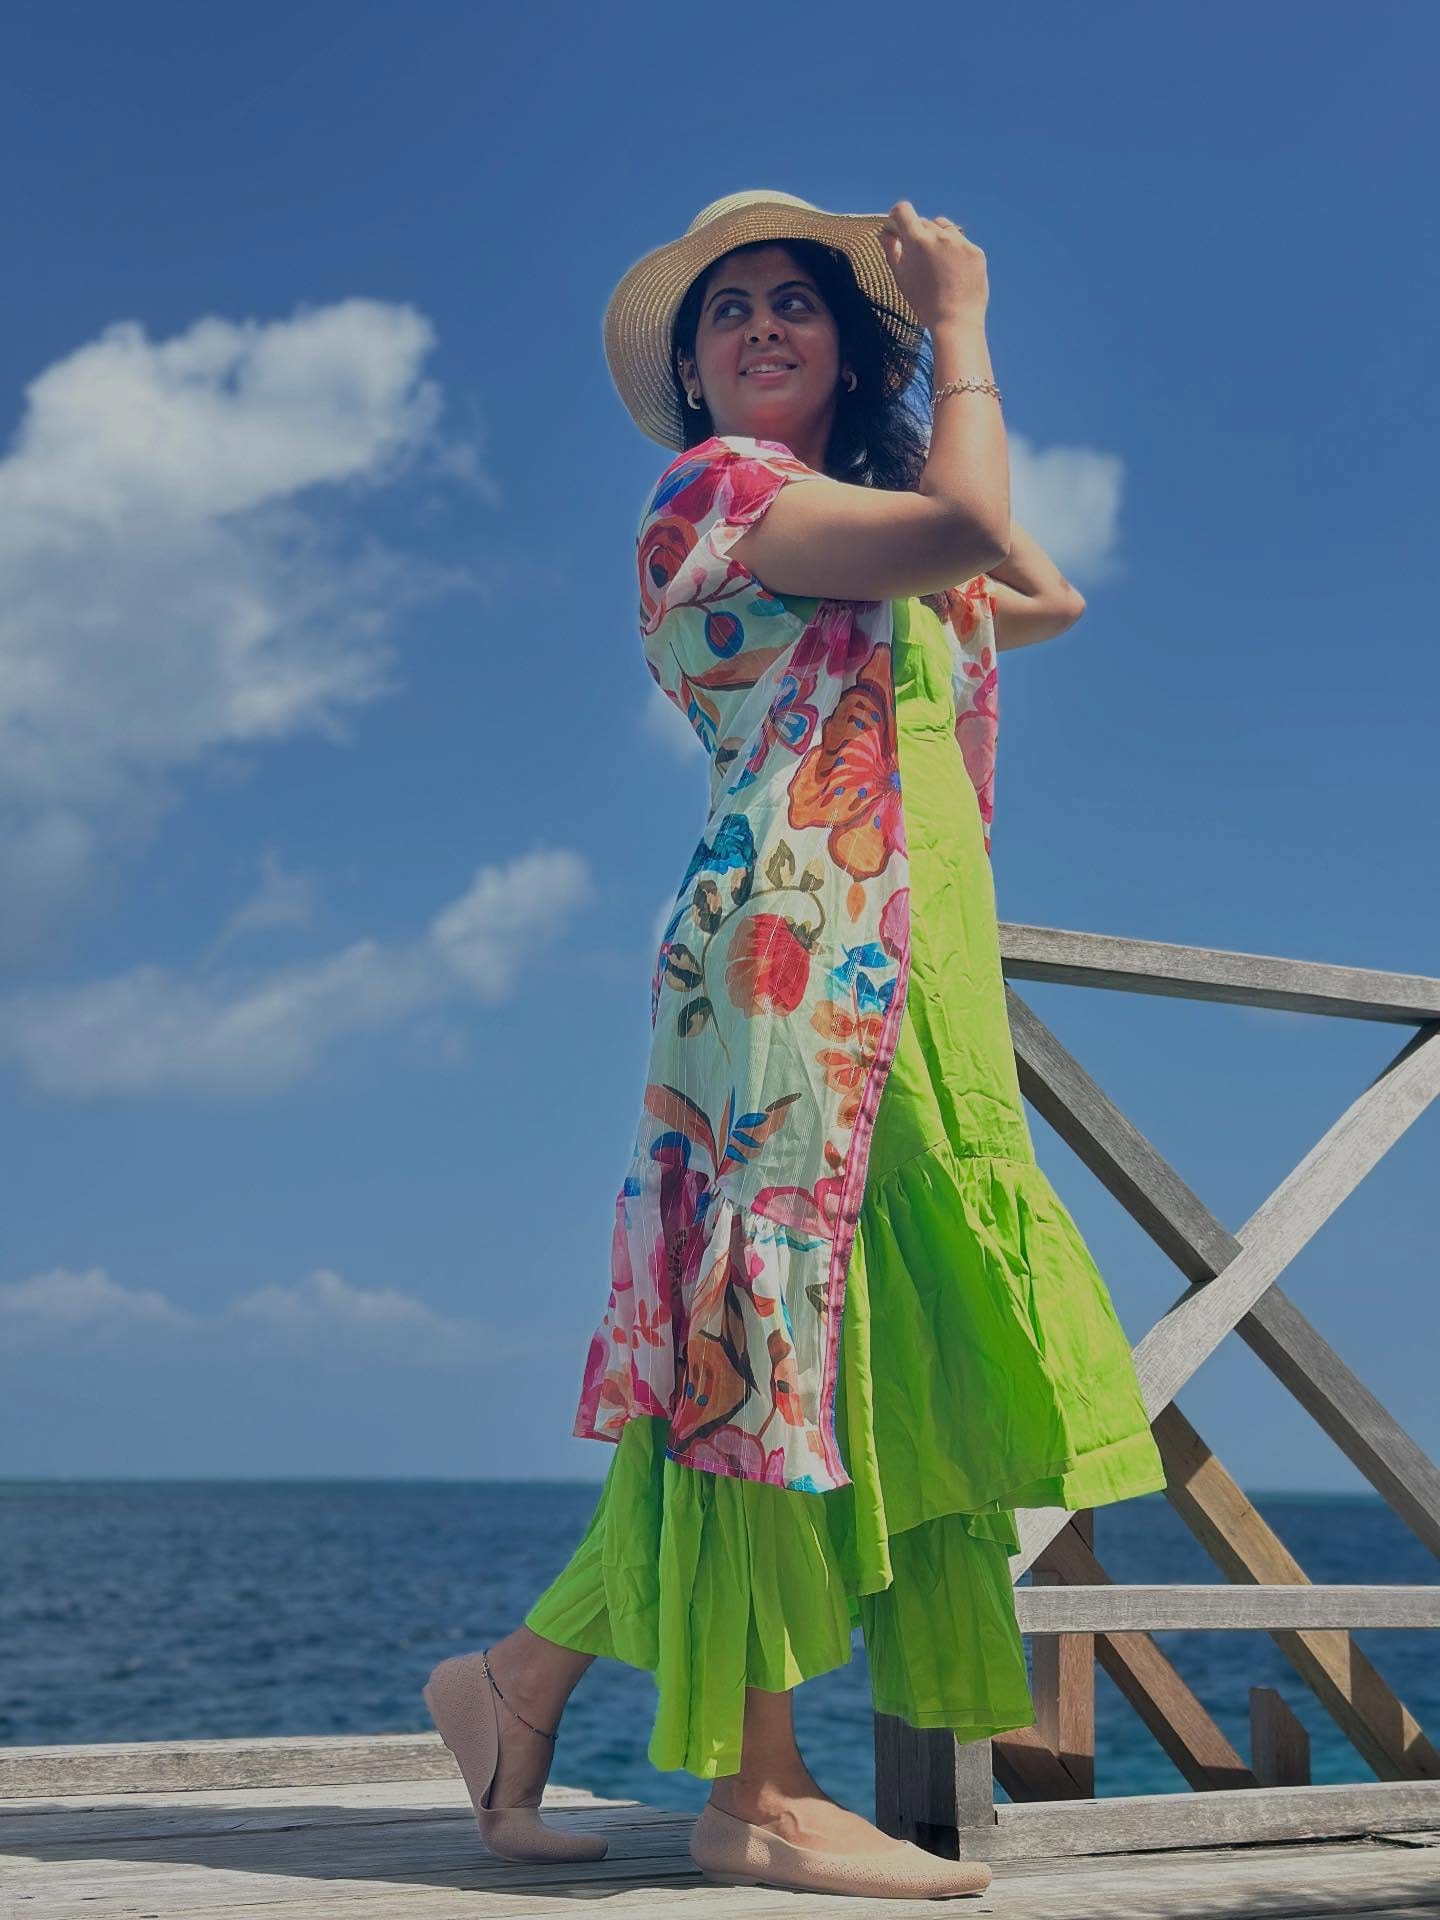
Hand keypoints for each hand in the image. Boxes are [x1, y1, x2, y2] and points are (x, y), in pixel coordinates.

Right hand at [878, 200, 988, 331]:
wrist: (955, 322)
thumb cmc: (923, 302)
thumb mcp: (901, 277)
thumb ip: (891, 250)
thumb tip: (885, 232)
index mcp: (917, 241)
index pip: (903, 210)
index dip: (897, 216)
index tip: (897, 227)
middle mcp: (940, 235)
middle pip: (924, 222)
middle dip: (918, 234)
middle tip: (918, 257)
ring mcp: (960, 242)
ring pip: (944, 228)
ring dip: (938, 238)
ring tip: (938, 265)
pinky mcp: (975, 251)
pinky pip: (961, 242)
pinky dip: (955, 252)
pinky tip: (953, 273)